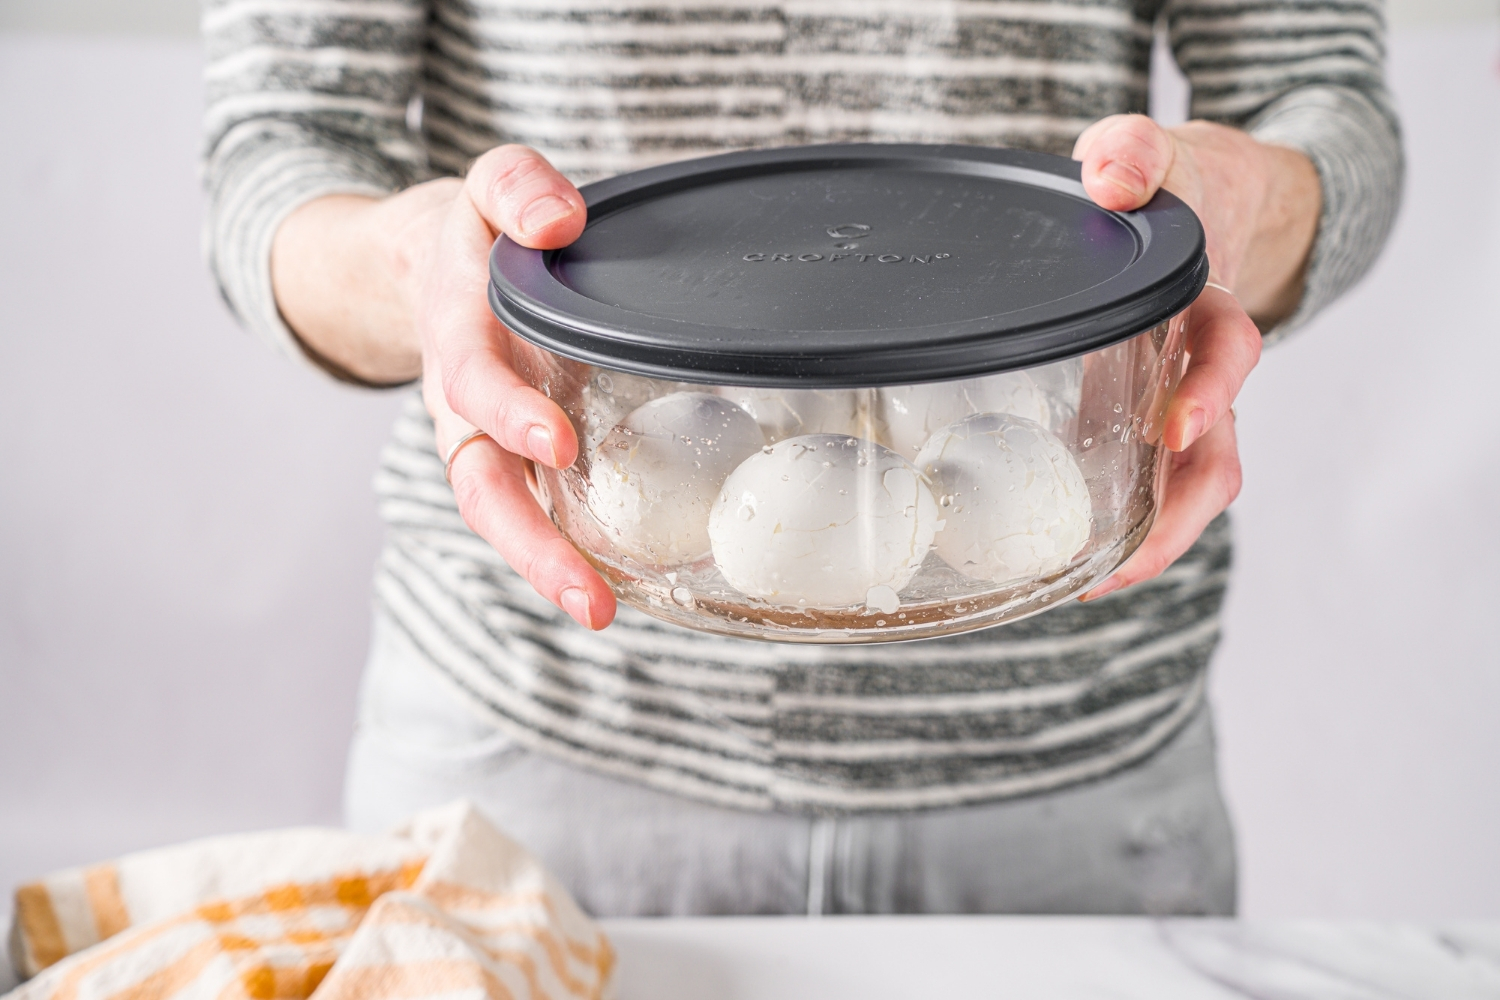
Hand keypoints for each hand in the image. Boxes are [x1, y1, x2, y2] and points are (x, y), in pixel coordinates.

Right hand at [272, 146, 616, 629]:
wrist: (430, 267)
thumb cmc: (476, 232)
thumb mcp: (489, 183)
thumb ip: (517, 187)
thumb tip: (558, 223)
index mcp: (458, 333)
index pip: (472, 380)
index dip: (507, 413)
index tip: (557, 442)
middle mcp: (464, 404)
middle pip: (481, 488)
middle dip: (529, 544)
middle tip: (587, 595)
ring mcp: (485, 442)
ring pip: (503, 517)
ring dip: (547, 569)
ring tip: (601, 614)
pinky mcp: (515, 462)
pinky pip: (533, 514)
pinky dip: (566, 555)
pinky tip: (616, 589)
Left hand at [1071, 115, 1319, 599]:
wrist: (1182, 205)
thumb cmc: (1162, 185)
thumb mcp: (1146, 153)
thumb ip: (1131, 155)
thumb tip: (1110, 178)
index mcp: (1207, 307)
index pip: (1228, 353)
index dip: (1210, 393)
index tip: (1174, 428)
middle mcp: (1199, 367)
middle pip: (1215, 453)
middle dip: (1180, 514)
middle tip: (1127, 562)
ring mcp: (1173, 403)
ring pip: (1185, 484)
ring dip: (1151, 538)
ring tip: (1094, 584)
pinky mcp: (1138, 422)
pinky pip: (1144, 481)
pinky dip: (1121, 523)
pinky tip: (1072, 558)